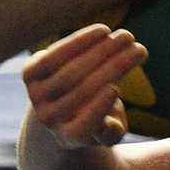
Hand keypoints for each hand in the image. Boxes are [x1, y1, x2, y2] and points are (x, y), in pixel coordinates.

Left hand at [22, 24, 146, 149]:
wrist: (61, 106)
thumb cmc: (97, 115)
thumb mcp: (109, 128)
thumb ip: (112, 133)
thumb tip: (112, 127)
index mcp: (70, 138)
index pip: (82, 128)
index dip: (97, 109)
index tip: (116, 89)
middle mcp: (48, 119)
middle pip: (81, 91)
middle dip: (114, 66)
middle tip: (139, 49)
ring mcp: (36, 96)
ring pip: (71, 71)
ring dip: (103, 50)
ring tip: (127, 37)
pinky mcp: (30, 73)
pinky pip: (55, 55)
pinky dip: (80, 42)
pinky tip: (104, 31)